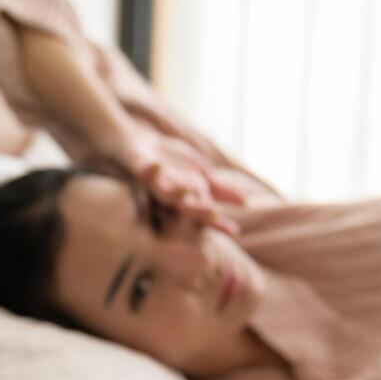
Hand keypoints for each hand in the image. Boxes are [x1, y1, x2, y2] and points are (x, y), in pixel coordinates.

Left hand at [109, 131, 247, 236]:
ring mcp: (154, 184)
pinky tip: (157, 164)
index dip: (218, 222)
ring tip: (188, 190)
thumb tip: (246, 203)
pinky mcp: (140, 169)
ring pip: (166, 193)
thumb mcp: (199, 173)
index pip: (205, 213)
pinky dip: (151, 169)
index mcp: (185, 199)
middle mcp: (170, 196)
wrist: (134, 146)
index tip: (235, 233)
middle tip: (216, 214)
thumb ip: (219, 189)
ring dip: (177, 192)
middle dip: (201, 210)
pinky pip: (145, 171)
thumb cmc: (168, 162)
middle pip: (187, 207)